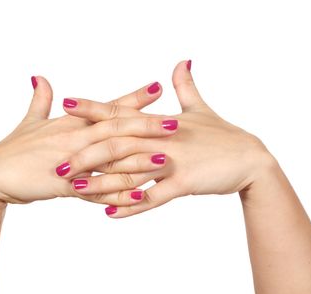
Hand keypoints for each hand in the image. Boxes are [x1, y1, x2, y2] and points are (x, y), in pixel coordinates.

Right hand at [0, 76, 177, 206]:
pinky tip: (138, 196)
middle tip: (175, 123)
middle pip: (114, 129)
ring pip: (109, 160)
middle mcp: (73, 138)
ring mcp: (69, 162)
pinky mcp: (62, 185)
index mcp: (70, 123)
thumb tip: (39, 78)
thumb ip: (40, 101)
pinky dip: (117, 194)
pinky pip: (95, 191)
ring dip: (138, 161)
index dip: (132, 97)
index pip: (107, 107)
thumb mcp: (29, 122)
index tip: (158, 88)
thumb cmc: (12, 149)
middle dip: (145, 126)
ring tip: (166, 161)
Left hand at [63, 60, 275, 216]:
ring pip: (130, 170)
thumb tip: (181, 63)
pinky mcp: (185, 182)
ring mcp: (173, 160)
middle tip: (58, 164)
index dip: (93, 108)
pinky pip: (153, 196)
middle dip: (86, 153)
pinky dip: (131, 206)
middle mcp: (162, 138)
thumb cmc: (224, 136)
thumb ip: (185, 87)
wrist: (251, 159)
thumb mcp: (201, 109)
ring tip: (75, 190)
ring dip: (101, 182)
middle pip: (116, 143)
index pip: (121, 112)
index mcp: (161, 122)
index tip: (66, 104)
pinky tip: (110, 214)